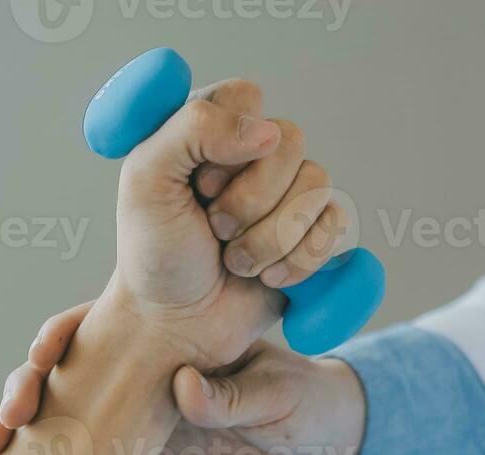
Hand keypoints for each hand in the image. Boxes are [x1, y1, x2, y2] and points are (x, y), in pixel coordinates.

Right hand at [0, 302, 366, 454]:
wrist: (317, 448)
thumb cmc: (304, 402)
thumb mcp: (278, 392)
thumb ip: (234, 393)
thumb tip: (185, 390)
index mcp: (167, 337)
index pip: (99, 323)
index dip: (65, 335)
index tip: (47, 355)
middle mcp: (137, 371)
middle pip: (62, 366)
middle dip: (26, 382)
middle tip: (14, 409)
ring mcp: (128, 418)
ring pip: (58, 413)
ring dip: (17, 423)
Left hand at [109, 78, 354, 369]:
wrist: (177, 327)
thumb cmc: (154, 256)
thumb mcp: (147, 182)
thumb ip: (192, 130)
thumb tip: (266, 131)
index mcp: (209, 128)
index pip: (247, 97)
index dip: (228, 142)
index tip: (198, 185)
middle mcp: (252, 154)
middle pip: (289, 141)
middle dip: (250, 200)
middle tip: (215, 230)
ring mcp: (288, 194)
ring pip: (318, 185)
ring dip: (271, 237)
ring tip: (236, 262)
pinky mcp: (313, 234)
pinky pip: (337, 226)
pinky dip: (299, 260)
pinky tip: (268, 277)